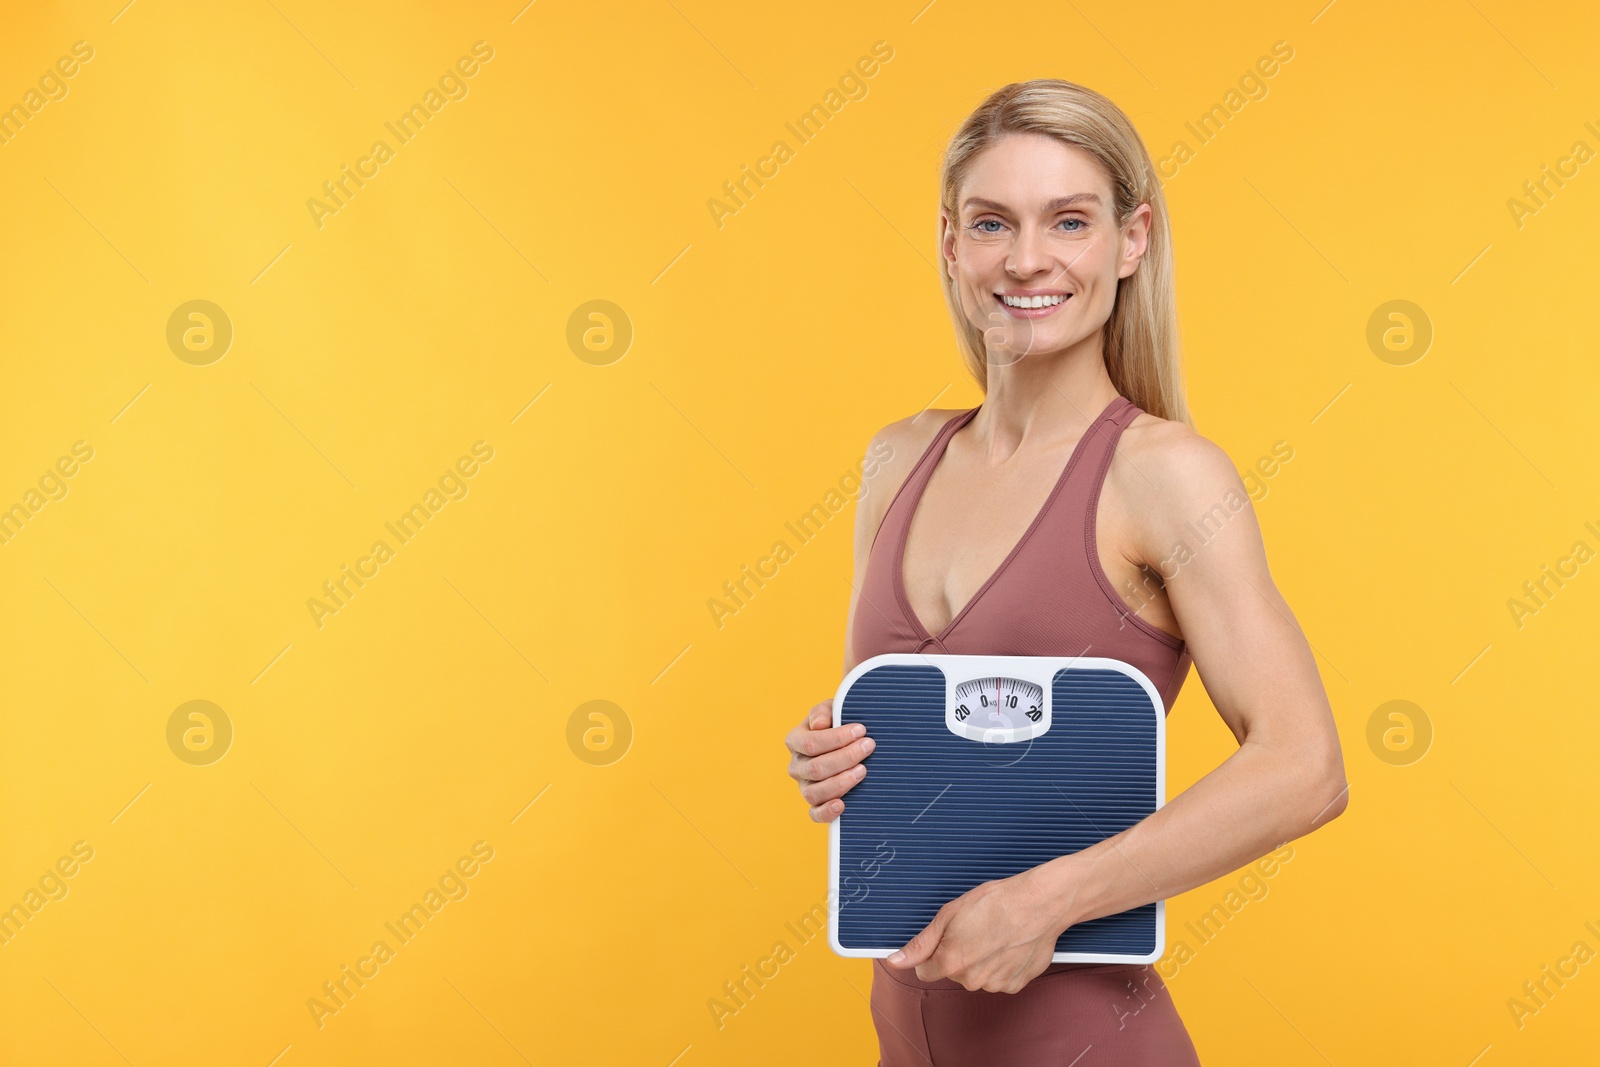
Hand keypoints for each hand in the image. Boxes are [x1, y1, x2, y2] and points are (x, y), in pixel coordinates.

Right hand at [784, 698, 874, 822]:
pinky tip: (842, 805)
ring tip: (863, 770)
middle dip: (845, 757)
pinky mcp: (816, 805)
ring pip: (815, 792)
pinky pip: (815, 814)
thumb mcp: (832, 710)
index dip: (836, 738)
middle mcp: (797, 766)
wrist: (849, 744)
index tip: (861, 730)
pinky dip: (827, 812)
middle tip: (868, 747)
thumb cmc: (840, 724)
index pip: (810, 743)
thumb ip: (824, 712)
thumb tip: (820, 725)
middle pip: (816, 768)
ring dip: (841, 782)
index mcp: (795, 741)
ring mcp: (805, 787)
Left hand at [883, 867, 1069, 992]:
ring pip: (976, 976)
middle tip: (975, 930)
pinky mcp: (1015, 985)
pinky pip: (998, 979)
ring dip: (981, 961)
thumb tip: (895, 961)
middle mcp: (972, 979)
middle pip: (953, 972)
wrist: (1038, 903)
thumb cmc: (996, 902)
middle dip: (958, 954)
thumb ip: (921, 944)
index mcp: (950, 962)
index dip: (934, 952)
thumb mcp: (949, 914)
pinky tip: (1008, 945)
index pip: (925, 971)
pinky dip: (1001, 965)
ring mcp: (995, 984)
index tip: (947, 938)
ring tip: (995, 935)